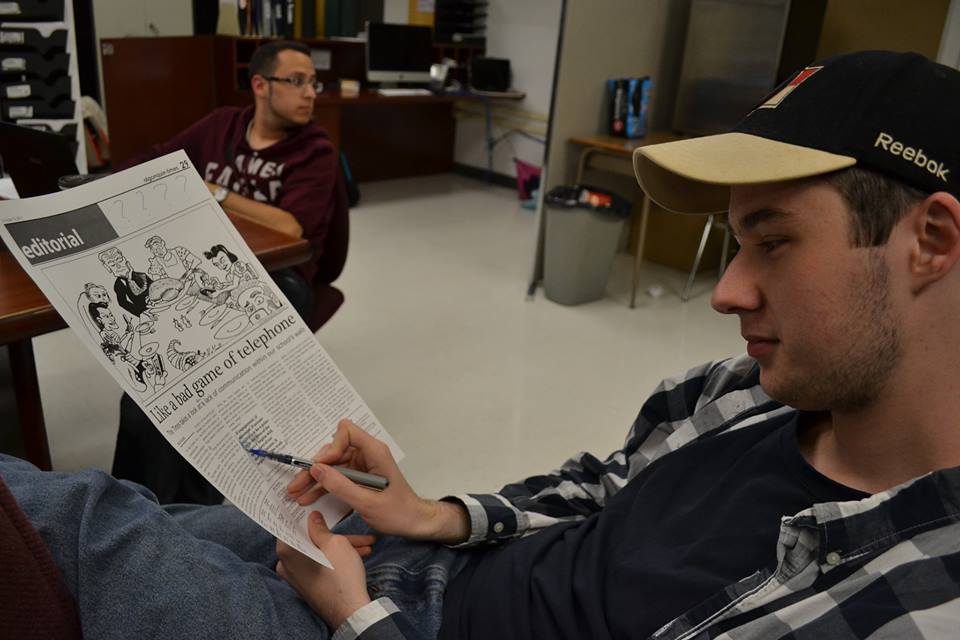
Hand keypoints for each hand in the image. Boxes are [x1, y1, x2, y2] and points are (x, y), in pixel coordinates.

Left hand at [276, 512, 370, 629]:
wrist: (351, 611)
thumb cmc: (341, 575)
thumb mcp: (335, 543)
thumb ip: (320, 527)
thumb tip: (312, 517)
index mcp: (287, 551)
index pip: (288, 525)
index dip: (302, 514)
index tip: (310, 504)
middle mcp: (287, 565)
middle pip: (308, 539)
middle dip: (333, 532)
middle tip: (346, 522)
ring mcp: (297, 577)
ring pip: (319, 552)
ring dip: (341, 545)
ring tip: (367, 541)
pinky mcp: (309, 585)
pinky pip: (321, 564)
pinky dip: (337, 558)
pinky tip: (361, 552)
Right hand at [287, 420, 469, 543]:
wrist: (413, 523)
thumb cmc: (398, 512)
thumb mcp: (367, 502)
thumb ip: (341, 486)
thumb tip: (316, 468)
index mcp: (375, 452)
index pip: (347, 432)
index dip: (331, 447)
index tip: (321, 467)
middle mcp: (367, 454)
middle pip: (333, 450)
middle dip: (314, 468)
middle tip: (295, 486)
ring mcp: (361, 466)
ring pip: (331, 465)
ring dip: (313, 479)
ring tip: (295, 494)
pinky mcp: (358, 478)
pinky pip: (336, 477)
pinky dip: (322, 487)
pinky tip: (308, 498)